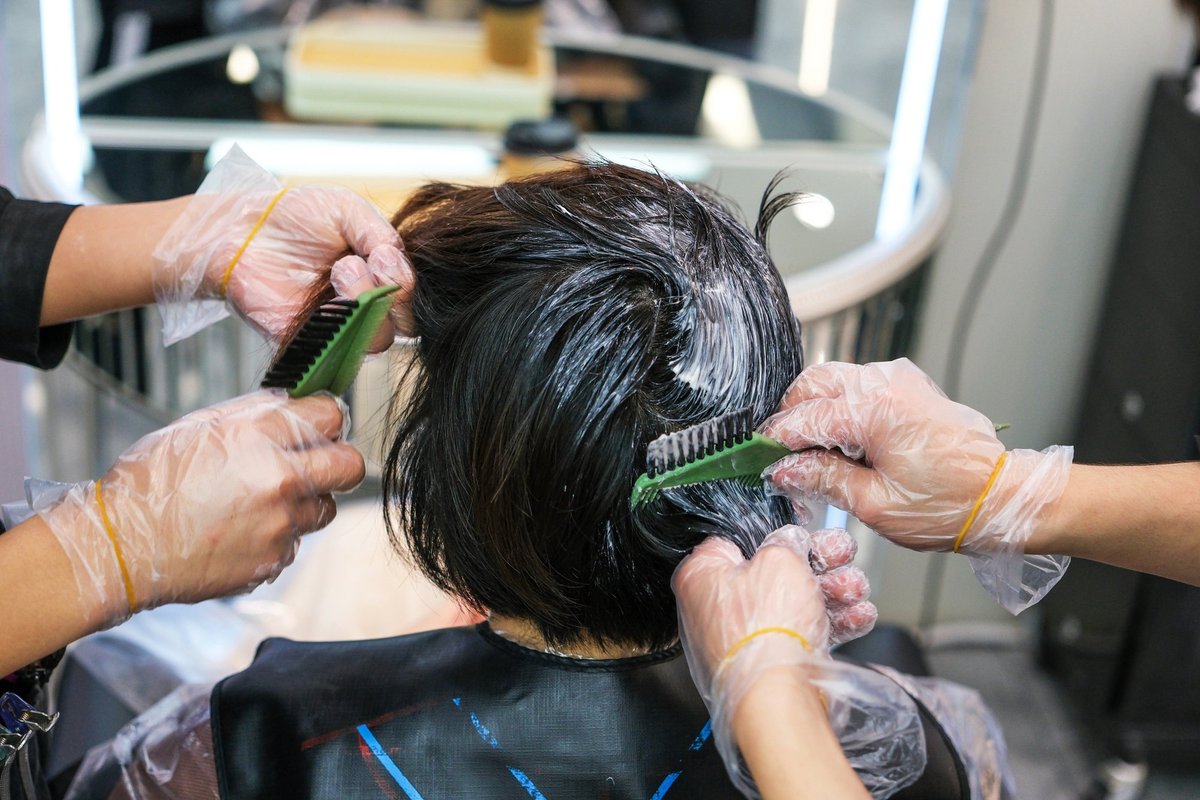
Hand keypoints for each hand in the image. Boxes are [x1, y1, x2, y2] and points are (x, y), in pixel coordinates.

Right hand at [34, 391, 364, 627]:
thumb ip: (253, 411)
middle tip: (316, 462)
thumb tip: (293, 404)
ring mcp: (280, 525)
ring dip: (305, 502)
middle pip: (350, 465)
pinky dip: (277, 535)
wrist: (122, 547)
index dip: (327, 418)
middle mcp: (279, 481)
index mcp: (259, 437)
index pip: (331, 415)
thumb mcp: (197, 425)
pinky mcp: (273, 561)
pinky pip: (294, 542)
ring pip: (325, 508)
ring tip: (262, 501)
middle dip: (338, 460)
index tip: (320, 424)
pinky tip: (241, 530)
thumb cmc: (150, 483)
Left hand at [154, 146, 413, 346]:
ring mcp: (339, 328)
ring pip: (375, 341)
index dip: (407, 284)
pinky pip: (335, 354)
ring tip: (339, 270)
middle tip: (365, 264)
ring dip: (364, 304)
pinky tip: (323, 298)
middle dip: (392, 295)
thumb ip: (380, 234)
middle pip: (404, 327)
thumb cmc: (295, 218)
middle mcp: (365, 308)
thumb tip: (395, 262)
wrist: (244, 229)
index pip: (413, 300)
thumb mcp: (347, 210)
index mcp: (381, 279)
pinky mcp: (310, 343)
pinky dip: (336, 328)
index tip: (385, 256)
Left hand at [672, 526, 879, 797]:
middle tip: (842, 554)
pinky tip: (859, 615)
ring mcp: (740, 639)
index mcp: (701, 575)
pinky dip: (829, 623)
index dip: (775, 532)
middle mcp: (713, 607)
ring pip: (790, 603)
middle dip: (816, 563)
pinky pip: (798, 634)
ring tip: (856, 588)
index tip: (804, 530)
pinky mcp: (765, 664)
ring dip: (831, 591)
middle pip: (771, 572)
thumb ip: (785, 542)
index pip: (736, 540)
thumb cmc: (766, 630)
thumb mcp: (781, 561)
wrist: (778, 699)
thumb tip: (788, 540)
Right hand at [761, 358, 1072, 612]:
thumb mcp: (875, 505)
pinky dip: (840, 406)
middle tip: (781, 455)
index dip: (776, 440)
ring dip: (814, 410)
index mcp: (876, 410)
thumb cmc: (950, 506)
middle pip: (813, 383)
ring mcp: (900, 380)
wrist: (1002, 497)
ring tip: (812, 454)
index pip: (805, 417)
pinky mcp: (910, 386)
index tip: (758, 458)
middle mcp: (887, 384)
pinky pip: (859, 385)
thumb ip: (823, 479)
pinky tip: (841, 442)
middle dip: (791, 416)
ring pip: (834, 380)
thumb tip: (785, 469)